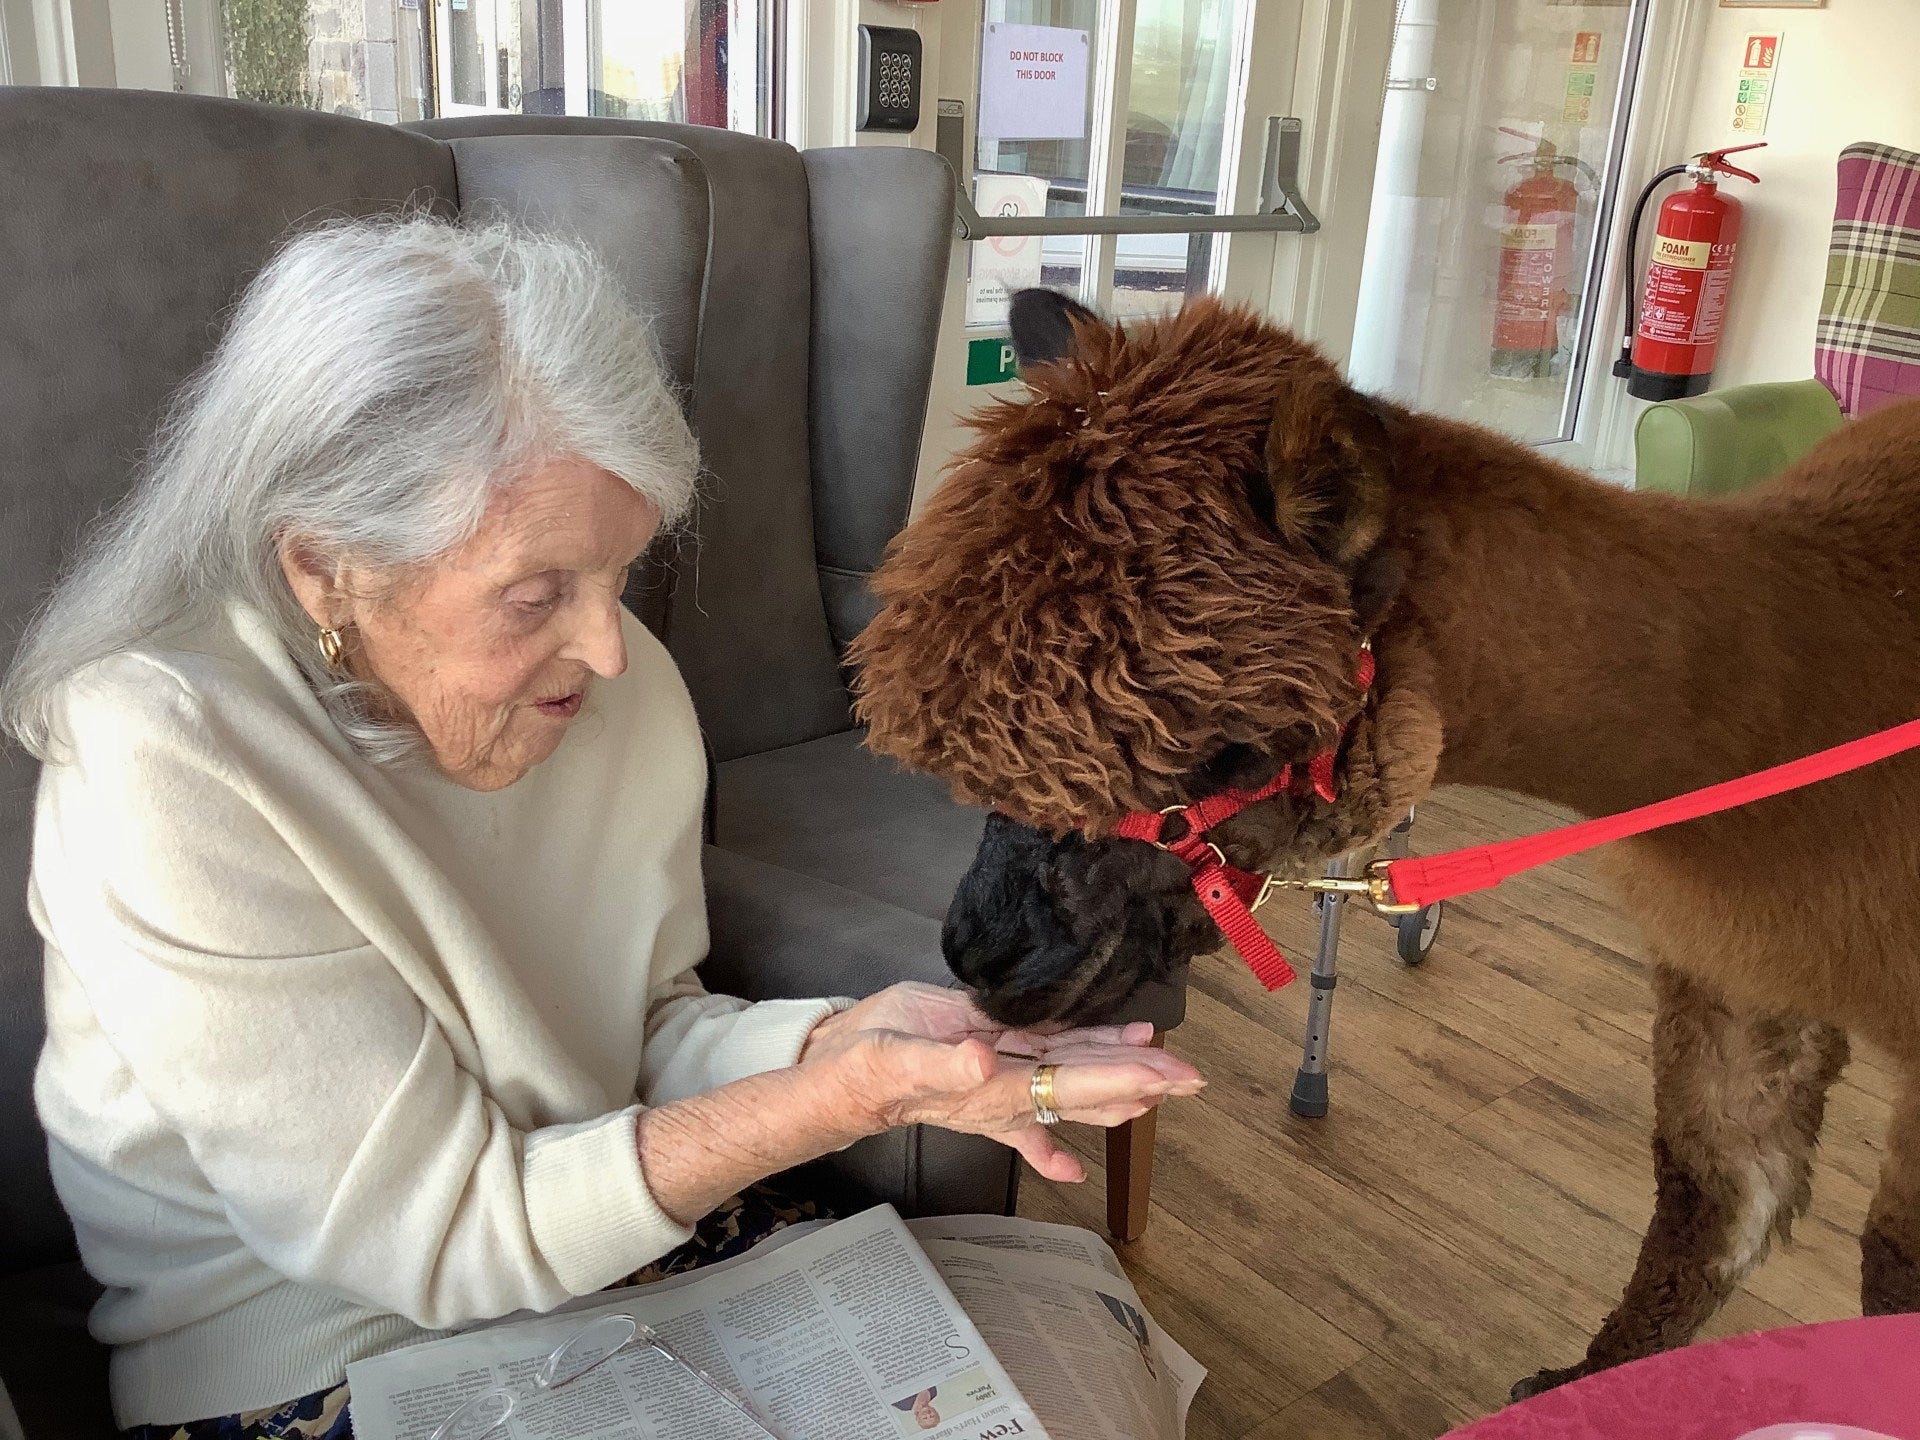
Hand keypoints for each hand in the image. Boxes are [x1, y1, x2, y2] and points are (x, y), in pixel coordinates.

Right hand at [799, 983, 1203, 1182]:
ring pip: (1073, 1075)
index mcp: (998, 1089)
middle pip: (1089, 1085)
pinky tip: (1095, 1132)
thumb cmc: (865, 1069)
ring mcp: (1002, 1080)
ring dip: (1119, 1074)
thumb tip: (985, 1059)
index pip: (1074, 1083)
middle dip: (1142, 1081)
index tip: (1167, 1074)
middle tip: (1193, 1077)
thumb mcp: (897, 1057)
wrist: (836, 1079)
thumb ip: (943, 1059)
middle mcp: (1010, 1090)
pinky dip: (1073, 1084)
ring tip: (1164, 1069)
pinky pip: (1040, 1072)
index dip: (1123, 1078)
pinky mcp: (987, 1063)